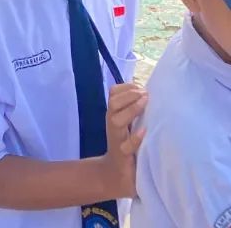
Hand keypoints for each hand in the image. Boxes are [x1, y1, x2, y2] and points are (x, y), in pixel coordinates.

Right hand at [103, 82, 146, 196]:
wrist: (116, 174)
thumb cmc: (128, 147)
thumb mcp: (130, 126)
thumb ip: (134, 112)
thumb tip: (149, 94)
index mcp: (114, 115)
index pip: (113, 94)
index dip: (125, 87)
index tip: (140, 86)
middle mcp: (112, 125)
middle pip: (113, 103)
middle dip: (128, 95)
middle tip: (145, 94)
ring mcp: (117, 140)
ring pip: (115, 120)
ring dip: (130, 110)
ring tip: (144, 103)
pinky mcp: (123, 156)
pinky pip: (127, 146)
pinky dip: (135, 138)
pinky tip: (144, 132)